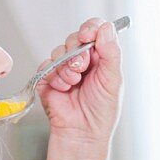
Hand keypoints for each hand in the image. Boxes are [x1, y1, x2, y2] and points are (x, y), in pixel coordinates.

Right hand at [37, 17, 122, 148]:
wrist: (83, 132)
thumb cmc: (102, 110)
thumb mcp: (113, 79)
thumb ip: (111, 52)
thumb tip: (106, 27)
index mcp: (101, 58)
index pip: (95, 30)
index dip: (90, 28)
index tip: (87, 36)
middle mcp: (82, 60)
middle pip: (74, 37)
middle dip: (78, 51)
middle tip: (83, 68)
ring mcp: (64, 68)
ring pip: (59, 50)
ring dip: (67, 66)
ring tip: (74, 83)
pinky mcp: (48, 78)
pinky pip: (46, 65)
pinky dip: (55, 76)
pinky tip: (64, 89)